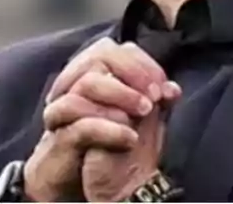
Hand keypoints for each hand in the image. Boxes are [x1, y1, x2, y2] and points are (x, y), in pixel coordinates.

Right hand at [24, 38, 173, 201]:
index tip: (163, 86)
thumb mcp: (137, 120)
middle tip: (156, 95)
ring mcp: (64, 108)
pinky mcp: (59, 136)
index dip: (141, 63)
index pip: (114, 49)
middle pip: (99, 55)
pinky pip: (82, 124)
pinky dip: (110, 128)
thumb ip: (153, 101)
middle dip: (132, 71)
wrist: (80, 183)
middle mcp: (74, 84)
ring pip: (87, 83)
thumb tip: (173, 88)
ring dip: (122, 94)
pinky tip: (130, 137)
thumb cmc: (109, 144)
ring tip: (146, 112)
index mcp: (92, 75)